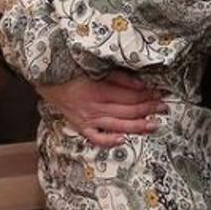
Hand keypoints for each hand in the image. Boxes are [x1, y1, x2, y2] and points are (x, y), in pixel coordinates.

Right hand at [37, 71, 167, 146]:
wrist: (47, 80)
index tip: (160, 93)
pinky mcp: (81, 127)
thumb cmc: (71, 71)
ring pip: (118, 125)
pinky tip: (123, 140)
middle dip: (148, 109)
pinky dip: (110, 141)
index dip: (147, 95)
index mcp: (98, 90)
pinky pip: (97, 138)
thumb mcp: (95, 69)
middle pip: (127, 110)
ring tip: (154, 125)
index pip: (130, 96)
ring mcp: (88, 120)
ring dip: (138, 126)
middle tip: (163, 107)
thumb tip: (140, 85)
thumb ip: (118, 78)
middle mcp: (94, 107)